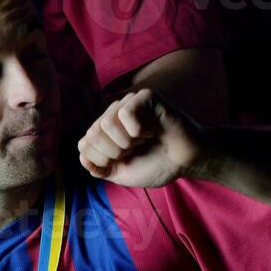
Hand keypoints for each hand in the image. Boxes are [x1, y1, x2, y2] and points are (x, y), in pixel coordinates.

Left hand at [78, 89, 203, 188]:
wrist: (188, 162)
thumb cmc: (157, 164)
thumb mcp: (122, 173)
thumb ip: (100, 168)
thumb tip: (83, 158)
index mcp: (105, 130)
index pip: (83, 144)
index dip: (102, 161)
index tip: (123, 161)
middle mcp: (113, 113)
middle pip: (92, 134)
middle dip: (114, 153)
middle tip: (134, 151)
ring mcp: (128, 103)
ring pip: (106, 123)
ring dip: (126, 142)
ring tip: (142, 140)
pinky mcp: (144, 97)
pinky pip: (126, 113)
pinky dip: (138, 130)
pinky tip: (151, 130)